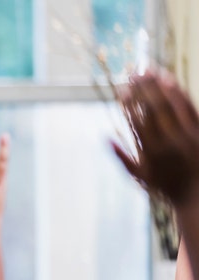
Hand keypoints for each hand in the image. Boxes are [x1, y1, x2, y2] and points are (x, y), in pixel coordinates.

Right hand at [114, 71, 198, 208]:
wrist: (197, 194)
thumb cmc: (166, 186)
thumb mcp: (140, 177)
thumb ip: (122, 158)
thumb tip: (105, 138)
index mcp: (150, 152)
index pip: (137, 120)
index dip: (129, 102)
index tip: (123, 88)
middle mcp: (168, 141)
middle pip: (153, 108)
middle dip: (142, 88)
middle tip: (133, 72)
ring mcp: (186, 134)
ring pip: (171, 103)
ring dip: (158, 84)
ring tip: (148, 69)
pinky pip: (189, 106)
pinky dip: (178, 92)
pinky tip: (169, 80)